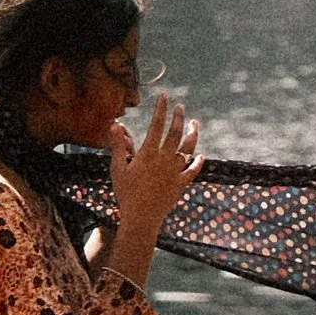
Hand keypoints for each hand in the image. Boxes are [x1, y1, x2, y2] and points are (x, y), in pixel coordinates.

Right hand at [108, 94, 204, 237]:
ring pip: (188, 148)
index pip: (157, 125)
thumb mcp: (118, 168)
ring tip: (195, 123)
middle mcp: (164, 160)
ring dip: (193, 134)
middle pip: (175, 133)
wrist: (141, 218)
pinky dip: (198, 162)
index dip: (161, 109)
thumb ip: (118, 145)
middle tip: (181, 106)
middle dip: (179, 117)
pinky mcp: (181, 184)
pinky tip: (200, 155)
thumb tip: (115, 124)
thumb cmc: (125, 193)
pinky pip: (193, 171)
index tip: (164, 96)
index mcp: (148, 154)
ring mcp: (175, 172)